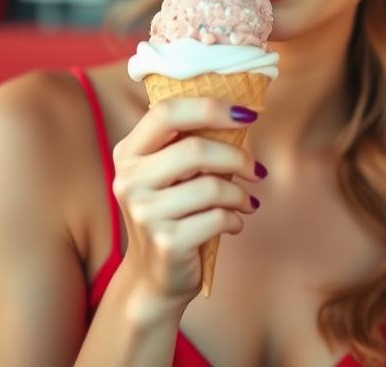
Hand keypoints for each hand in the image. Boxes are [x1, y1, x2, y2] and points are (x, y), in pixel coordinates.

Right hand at [111, 98, 265, 308]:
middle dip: (237, 158)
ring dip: (240, 194)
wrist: (154, 278)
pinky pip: (218, 218)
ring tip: (246, 202)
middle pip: (195, 150)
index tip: (247, 114)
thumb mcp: (170, 175)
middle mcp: (129, 180)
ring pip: (212, 187)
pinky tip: (233, 224)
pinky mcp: (167, 242)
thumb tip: (241, 114)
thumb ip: (190, 143)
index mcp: (128, 153)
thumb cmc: (172, 214)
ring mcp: (144, 213)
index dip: (210, 107)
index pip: (167, 112)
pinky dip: (235, 219)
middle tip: (256, 170)